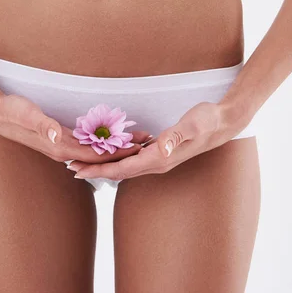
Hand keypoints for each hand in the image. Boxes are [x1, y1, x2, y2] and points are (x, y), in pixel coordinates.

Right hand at [0, 92, 151, 163]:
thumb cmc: (11, 111)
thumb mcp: (27, 114)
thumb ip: (43, 126)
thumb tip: (58, 138)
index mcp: (60, 147)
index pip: (96, 154)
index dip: (118, 153)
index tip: (138, 148)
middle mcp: (62, 150)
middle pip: (99, 155)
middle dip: (124, 151)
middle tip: (148, 143)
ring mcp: (60, 145)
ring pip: (94, 150)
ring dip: (115, 148)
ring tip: (137, 142)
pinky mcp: (58, 139)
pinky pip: (85, 144)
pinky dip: (101, 143)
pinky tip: (111, 139)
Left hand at [69, 102, 243, 180]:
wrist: (223, 123)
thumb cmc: (207, 121)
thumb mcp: (192, 126)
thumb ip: (175, 137)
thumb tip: (160, 149)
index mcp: (158, 159)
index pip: (121, 169)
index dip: (97, 170)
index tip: (76, 171)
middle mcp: (156, 162)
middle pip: (118, 171)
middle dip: (94, 170)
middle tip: (69, 168)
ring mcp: (158, 158)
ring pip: (125, 165)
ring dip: (103, 165)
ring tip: (83, 161)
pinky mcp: (160, 151)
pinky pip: (133, 157)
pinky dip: (117, 157)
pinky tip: (109, 152)